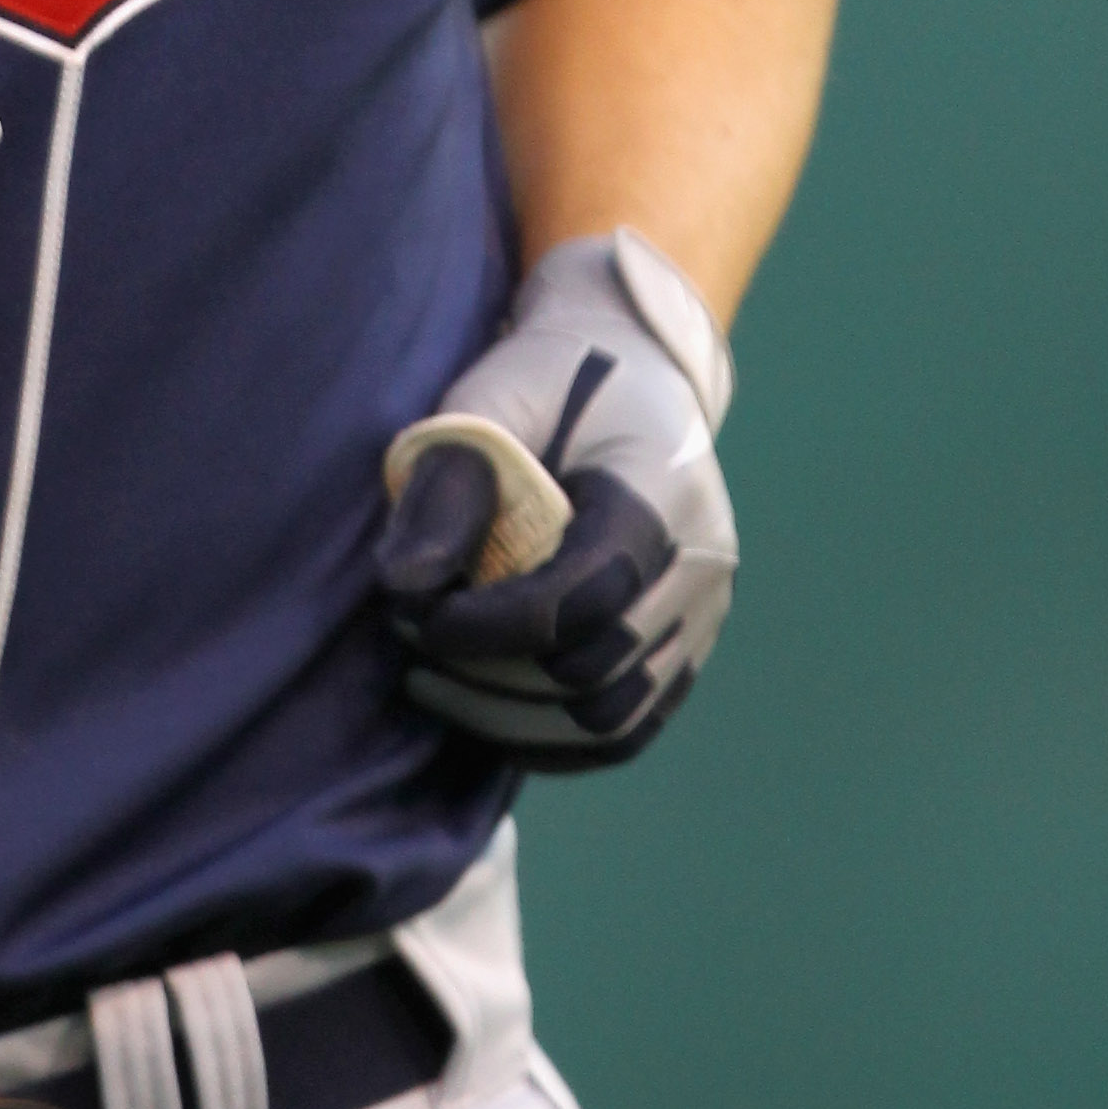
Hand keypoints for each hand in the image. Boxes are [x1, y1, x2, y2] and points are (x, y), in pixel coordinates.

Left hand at [366, 228, 738, 769]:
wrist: (629, 372)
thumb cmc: (548, 377)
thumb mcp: (490, 400)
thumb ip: (448, 482)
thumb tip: (403, 586)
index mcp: (664, 491)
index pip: (583, 596)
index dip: (487, 624)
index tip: (414, 613)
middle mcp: (704, 563)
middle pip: (596, 669)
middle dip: (488, 671)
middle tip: (410, 637)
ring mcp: (704, 613)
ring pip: (611, 719)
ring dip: (510, 718)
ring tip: (431, 679)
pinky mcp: (687, 646)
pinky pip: (626, 726)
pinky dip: (549, 735)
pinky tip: (478, 704)